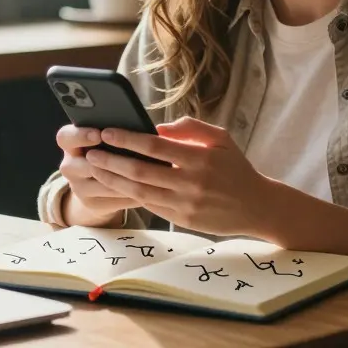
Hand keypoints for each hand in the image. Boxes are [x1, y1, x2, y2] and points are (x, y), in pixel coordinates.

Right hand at [56, 125, 141, 219]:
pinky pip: (114, 199)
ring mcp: (78, 188)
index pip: (65, 137)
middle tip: (127, 157)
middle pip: (83, 165)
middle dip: (105, 161)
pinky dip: (134, 193)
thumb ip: (114, 133)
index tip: (99, 134)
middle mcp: (69, 166)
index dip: (81, 136)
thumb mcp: (104, 139)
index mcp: (69, 143)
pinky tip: (151, 187)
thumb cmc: (107, 149)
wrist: (97, 184)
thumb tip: (141, 127)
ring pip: (103, 183)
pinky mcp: (91, 203)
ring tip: (149, 172)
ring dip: (126, 178)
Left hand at [85, 116, 271, 236]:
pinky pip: (150, 205)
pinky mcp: (182, 219)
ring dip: (114, 179)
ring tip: (95, 168)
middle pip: (141, 171)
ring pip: (140, 191)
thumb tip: (156, 127)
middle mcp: (191, 182)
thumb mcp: (220, 139)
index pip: (155, 147)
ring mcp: (186, 204)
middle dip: (111, 160)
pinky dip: (130, 194)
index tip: (107, 132)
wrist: (257, 206)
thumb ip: (189, 128)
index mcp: (200, 158)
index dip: (127, 139)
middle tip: (90, 152)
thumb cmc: (235, 167)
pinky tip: (115, 184)